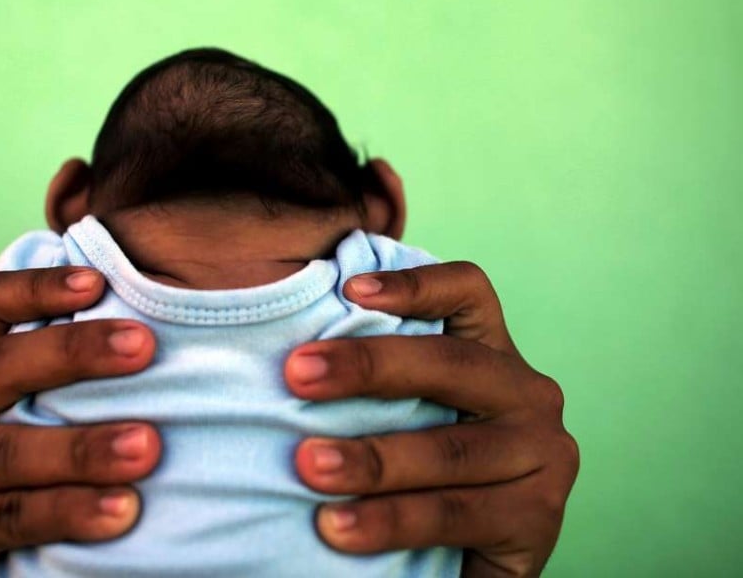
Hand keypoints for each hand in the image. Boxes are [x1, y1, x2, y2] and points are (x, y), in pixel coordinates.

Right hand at [0, 267, 161, 577]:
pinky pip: (12, 517)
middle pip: (1, 367)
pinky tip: (121, 511)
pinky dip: (69, 512)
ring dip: (82, 448)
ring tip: (146, 447)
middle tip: (143, 347)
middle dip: (73, 353)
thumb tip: (154, 325)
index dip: (37, 288)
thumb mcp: (35, 409)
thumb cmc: (29, 467)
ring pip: (10, 450)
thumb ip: (70, 373)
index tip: (97, 282)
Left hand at [285, 262, 578, 577]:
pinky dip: (390, 520)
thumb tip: (291, 358)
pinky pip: (453, 513)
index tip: (349, 290)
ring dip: (371, 458)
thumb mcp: (406, 415)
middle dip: (367, 366)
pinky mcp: (537, 518)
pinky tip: (340, 526)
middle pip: (450, 363)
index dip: (414, 284)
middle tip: (296, 375)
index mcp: (491, 354)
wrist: (463, 562)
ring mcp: (542, 455)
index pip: (467, 293)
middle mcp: (527, 394)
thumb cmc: (418, 474)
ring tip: (309, 466)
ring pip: (448, 448)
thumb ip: (378, 384)